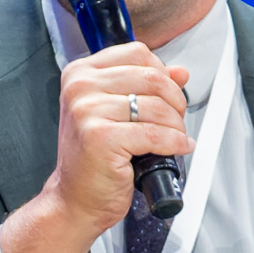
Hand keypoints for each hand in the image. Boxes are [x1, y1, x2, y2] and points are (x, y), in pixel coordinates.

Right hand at [0, 46, 193, 252]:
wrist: (74, 199)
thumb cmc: (92, 160)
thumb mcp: (116, 113)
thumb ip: (145, 87)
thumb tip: (179, 73)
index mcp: (80, 74)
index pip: (137, 53)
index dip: (161, 73)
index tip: (164, 95)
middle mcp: (80, 88)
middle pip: (152, 77)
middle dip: (175, 102)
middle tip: (173, 121)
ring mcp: (87, 111)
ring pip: (158, 107)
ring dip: (176, 127)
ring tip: (171, 139)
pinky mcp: (100, 137)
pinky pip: (156, 134)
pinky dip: (174, 144)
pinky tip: (173, 150)